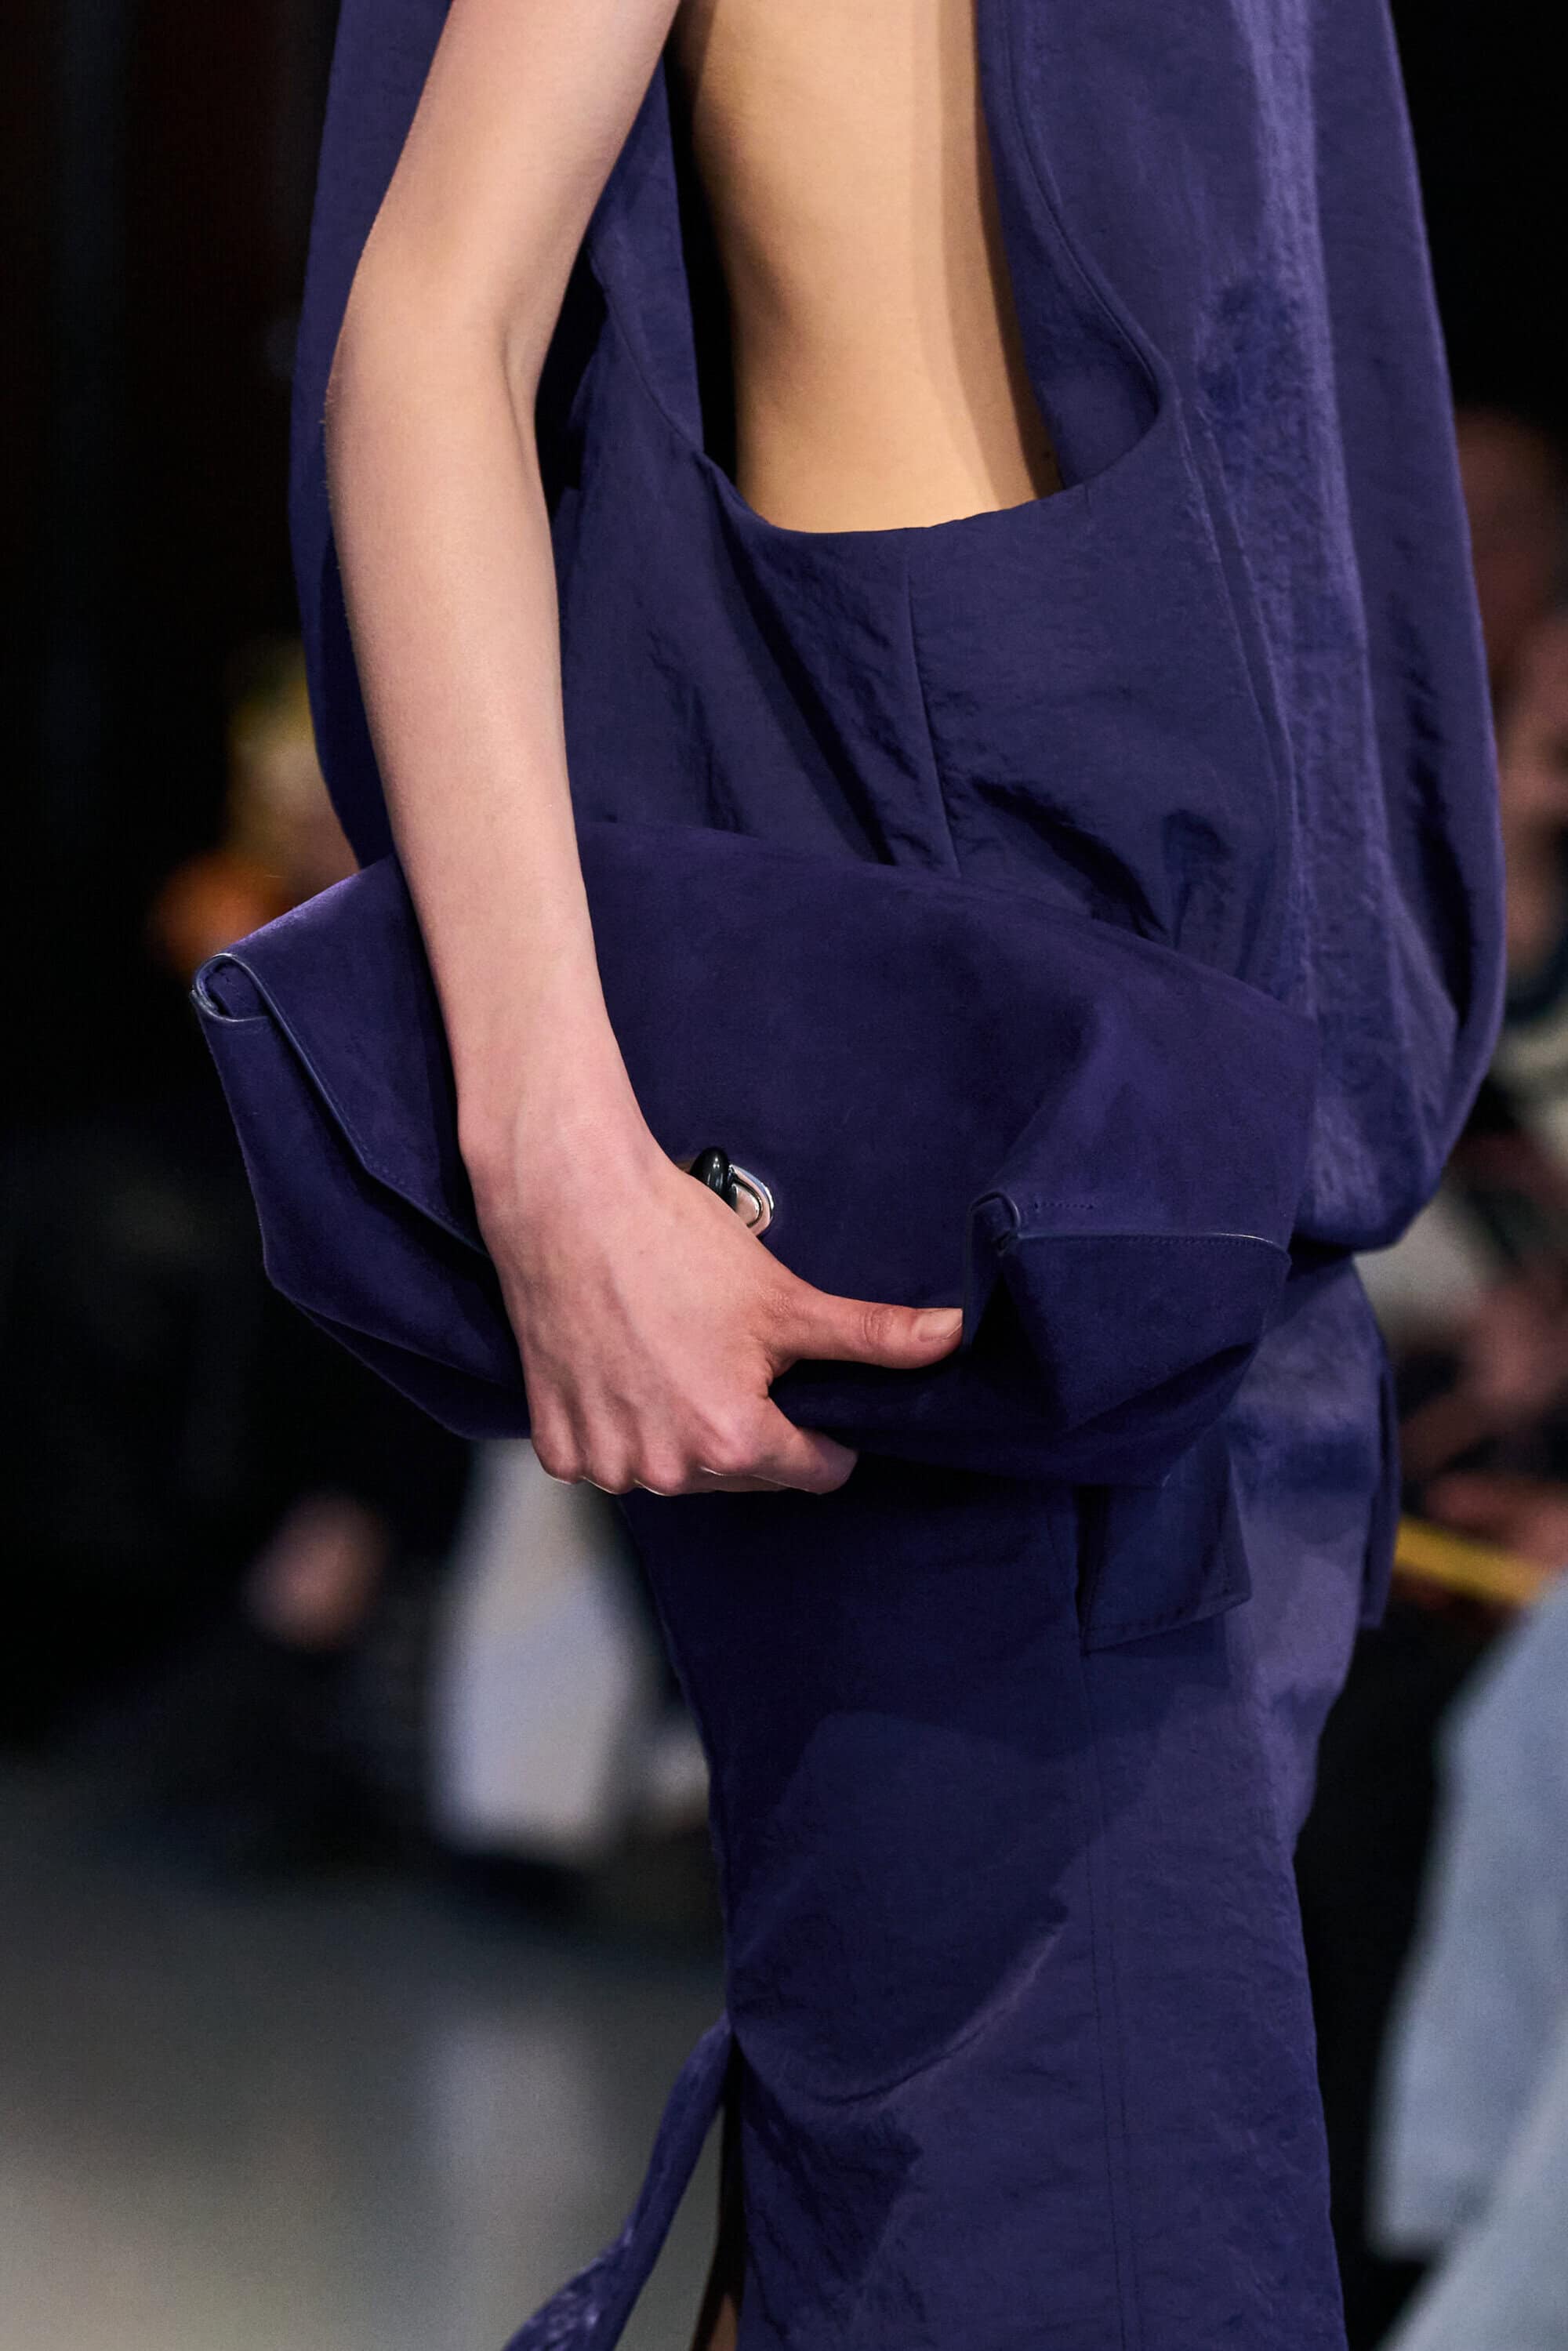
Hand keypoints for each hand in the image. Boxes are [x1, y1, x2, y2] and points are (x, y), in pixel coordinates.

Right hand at [473, 1114, 961, 1495]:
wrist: (568, 1202)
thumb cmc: (675, 1244)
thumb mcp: (786, 1298)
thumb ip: (873, 1337)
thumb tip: (955, 1340)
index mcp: (733, 1442)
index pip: (816, 1471)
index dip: (822, 1426)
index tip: (799, 1380)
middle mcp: (667, 1471)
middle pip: (746, 1472)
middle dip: (751, 1423)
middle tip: (728, 1350)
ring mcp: (607, 1464)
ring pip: (680, 1469)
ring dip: (685, 1429)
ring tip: (673, 1352)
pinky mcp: (559, 1449)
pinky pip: (614, 1459)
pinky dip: (624, 1425)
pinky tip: (624, 1368)